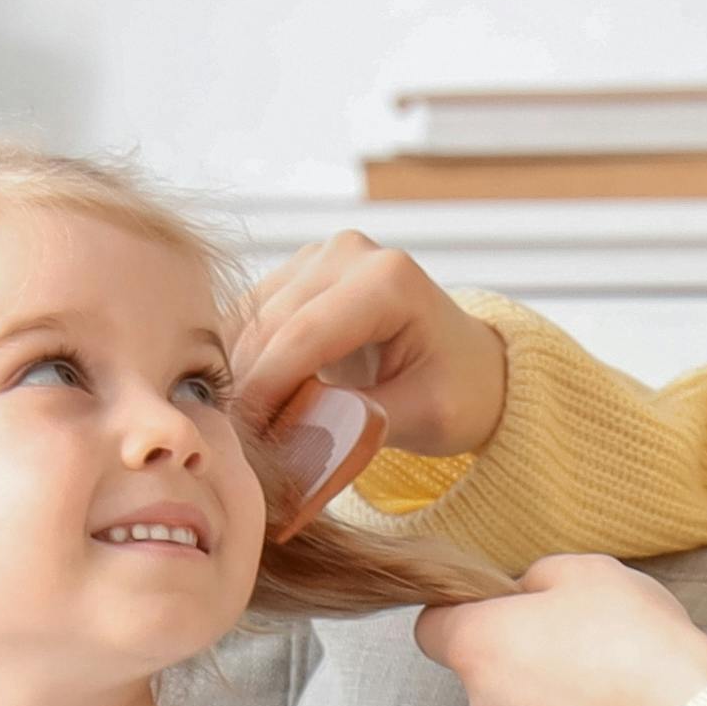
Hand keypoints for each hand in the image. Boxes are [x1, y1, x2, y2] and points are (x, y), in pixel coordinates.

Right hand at [219, 231, 508, 510]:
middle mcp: (348, 253)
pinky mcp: (295, 274)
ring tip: (249, 434)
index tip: (246, 442)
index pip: (305, 335)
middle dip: (249, 390)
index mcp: (389, 279)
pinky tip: (251, 406)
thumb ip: (360, 425)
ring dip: (239, 378)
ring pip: (249, 323)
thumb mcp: (425, 416)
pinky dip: (241, 364)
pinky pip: (248, 321)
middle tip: (243, 452)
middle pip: (269, 326)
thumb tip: (291, 439)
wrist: (467, 365)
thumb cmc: (458, 390)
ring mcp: (317, 258)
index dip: (267, 389)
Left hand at [422, 555, 706, 705]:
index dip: (463, 615)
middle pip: (486, 680)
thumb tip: (524, 593)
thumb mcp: (589, 572)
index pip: (432, 629)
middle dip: (522, 663)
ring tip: (613, 691)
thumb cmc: (640, 643)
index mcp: (481, 646)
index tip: (499, 611)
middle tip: (583, 647)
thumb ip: (537, 579)